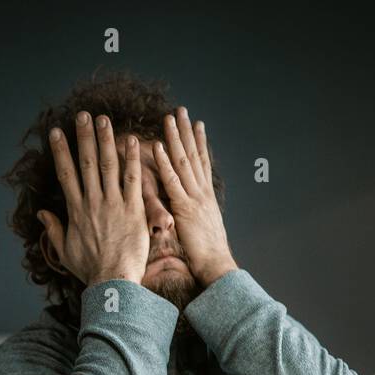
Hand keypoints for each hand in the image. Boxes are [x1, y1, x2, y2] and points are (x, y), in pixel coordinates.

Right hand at [38, 111, 148, 285]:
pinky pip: (133, 180)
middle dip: (84, 136)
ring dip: (106, 140)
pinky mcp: (133, 210)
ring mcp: (113, 204)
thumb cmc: (90, 270)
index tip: (56, 132)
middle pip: (86, 162)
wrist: (113, 281)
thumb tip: (42, 214)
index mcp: (75, 210)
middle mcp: (93, 201)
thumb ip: (53, 229)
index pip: (65, 173)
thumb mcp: (65, 250)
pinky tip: (133, 141)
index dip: (60, 150)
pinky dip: (133, 160)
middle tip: (83, 114)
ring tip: (104, 119)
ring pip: (108, 165)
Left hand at [153, 106, 237, 286]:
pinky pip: (173, 183)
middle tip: (182, 110)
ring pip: (184, 163)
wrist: (217, 265)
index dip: (200, 142)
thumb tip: (191, 209)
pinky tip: (158, 148)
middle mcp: (202, 192)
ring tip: (169, 118)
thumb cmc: (209, 253)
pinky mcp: (185, 209)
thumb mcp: (203, 228)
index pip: (203, 163)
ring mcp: (195, 199)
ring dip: (176, 139)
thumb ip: (196, 214)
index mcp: (207, 197)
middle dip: (187, 131)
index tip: (197, 123)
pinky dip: (165, 165)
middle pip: (195, 155)